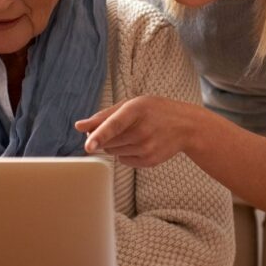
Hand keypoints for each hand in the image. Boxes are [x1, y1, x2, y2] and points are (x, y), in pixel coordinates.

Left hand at [75, 95, 199, 167]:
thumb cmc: (154, 111)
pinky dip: (125, 152)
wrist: (186, 126)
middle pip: (106, 141)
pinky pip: (122, 160)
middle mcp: (142, 130)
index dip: (99, 134)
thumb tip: (79, 127)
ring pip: (112, 151)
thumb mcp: (132, 104)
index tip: (88, 145)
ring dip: (115, 144)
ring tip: (134, 132)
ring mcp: (147, 148)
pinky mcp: (149, 161)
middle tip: (120, 126)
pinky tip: (140, 143)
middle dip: (104, 136)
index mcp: (137, 109)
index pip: (114, 124)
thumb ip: (104, 115)